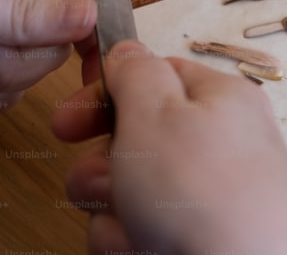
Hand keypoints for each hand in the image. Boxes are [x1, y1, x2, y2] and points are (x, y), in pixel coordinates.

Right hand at [53, 40, 286, 254]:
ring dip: (113, 209)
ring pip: (128, 192)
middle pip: (134, 141)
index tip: (67, 119)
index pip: (154, 77)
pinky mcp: (192, 239)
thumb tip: (125, 52)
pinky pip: (138, 232)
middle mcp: (217, 146)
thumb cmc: (204, 194)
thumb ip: (134, 73)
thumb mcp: (156, 112)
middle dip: (103, 166)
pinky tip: (147, 250)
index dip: (105, 95)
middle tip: (102, 180)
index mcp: (219, 99)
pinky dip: (130, 243)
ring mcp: (206, 197)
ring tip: (135, 224)